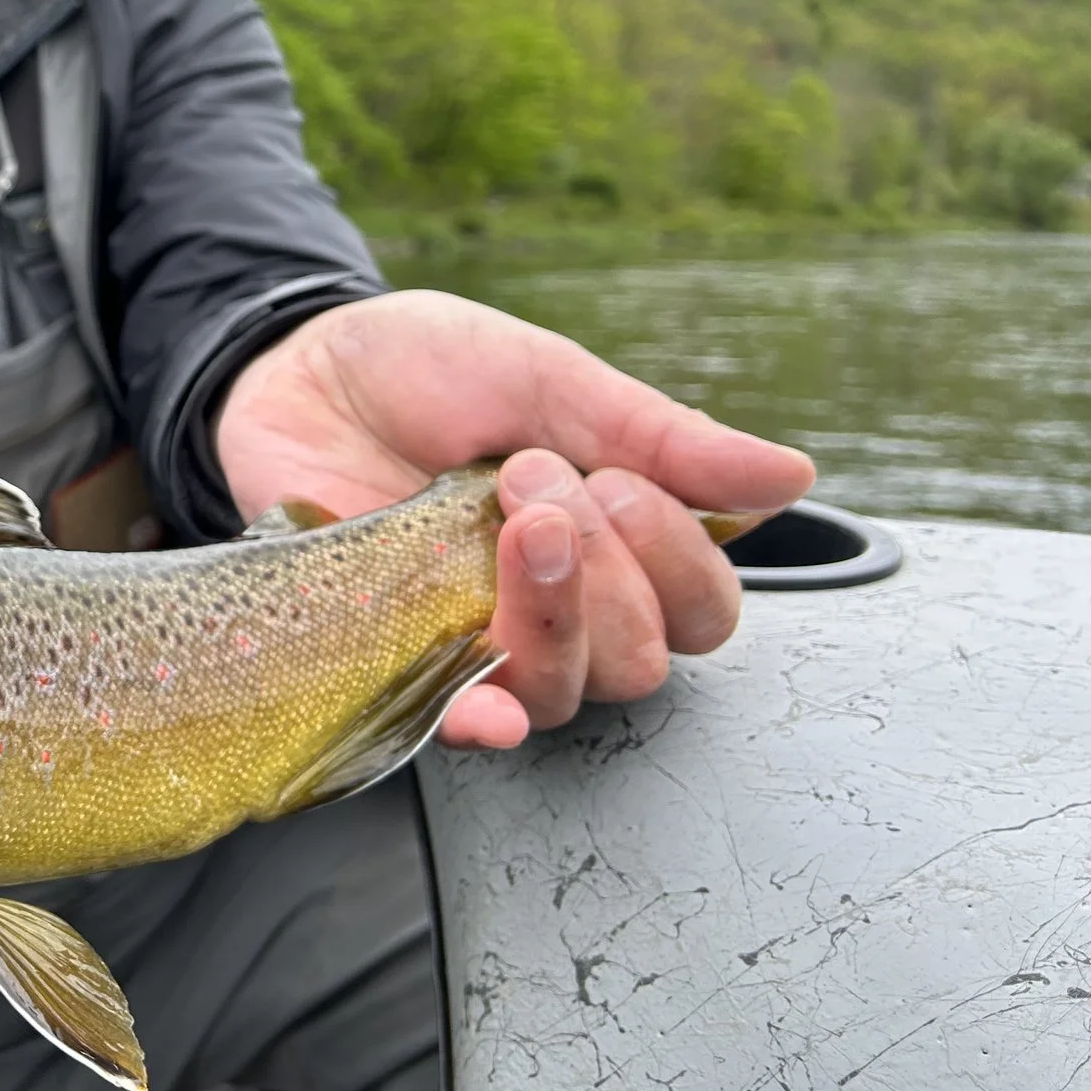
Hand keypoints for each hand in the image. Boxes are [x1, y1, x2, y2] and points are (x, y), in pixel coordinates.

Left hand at [214, 291, 813, 750]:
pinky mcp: (397, 657)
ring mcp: (477, 637)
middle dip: (605, 572)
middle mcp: (558, 605)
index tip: (616, 477)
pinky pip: (454, 724)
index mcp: (614, 542)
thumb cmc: (429, 370)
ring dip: (553, 617)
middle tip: (533, 477)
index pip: (697, 608)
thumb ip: (661, 436)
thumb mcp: (550, 377)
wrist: (299, 366)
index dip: (678, 561)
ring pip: (562, 693)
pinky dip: (481, 723)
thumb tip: (790, 476)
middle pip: (639, 660)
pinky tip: (487, 707)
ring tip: (507, 522)